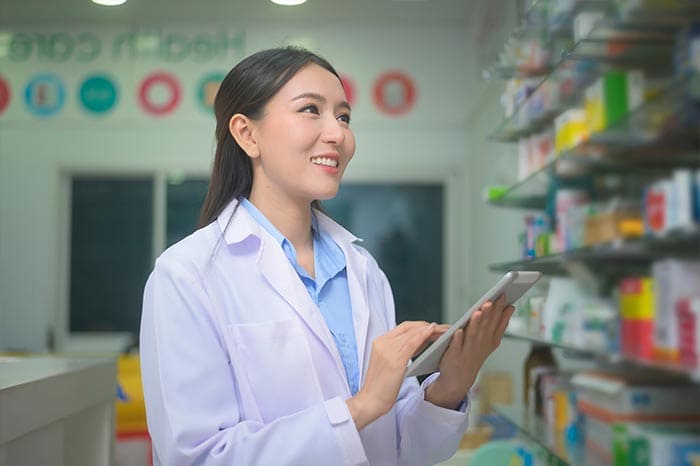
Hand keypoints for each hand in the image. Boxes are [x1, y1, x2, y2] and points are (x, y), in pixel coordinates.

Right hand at [346, 321, 446, 429]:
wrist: (370, 401)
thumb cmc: (381, 386)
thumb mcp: (389, 363)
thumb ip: (400, 350)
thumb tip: (419, 341)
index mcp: (380, 342)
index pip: (402, 327)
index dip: (419, 325)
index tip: (431, 327)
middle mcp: (382, 343)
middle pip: (408, 328)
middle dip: (426, 326)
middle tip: (440, 328)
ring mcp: (388, 351)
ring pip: (412, 334)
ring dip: (429, 330)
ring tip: (442, 330)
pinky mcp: (395, 361)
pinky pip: (412, 343)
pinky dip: (423, 336)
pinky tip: (433, 333)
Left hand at [426, 294, 514, 408]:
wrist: (459, 378)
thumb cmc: (475, 354)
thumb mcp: (490, 340)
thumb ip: (500, 324)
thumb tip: (510, 307)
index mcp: (490, 340)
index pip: (496, 322)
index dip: (500, 309)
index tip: (503, 296)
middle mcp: (480, 344)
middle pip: (485, 326)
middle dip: (489, 313)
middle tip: (493, 299)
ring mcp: (467, 350)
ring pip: (472, 335)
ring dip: (476, 323)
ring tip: (478, 311)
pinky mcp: (454, 355)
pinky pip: (456, 346)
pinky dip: (457, 339)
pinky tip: (458, 331)